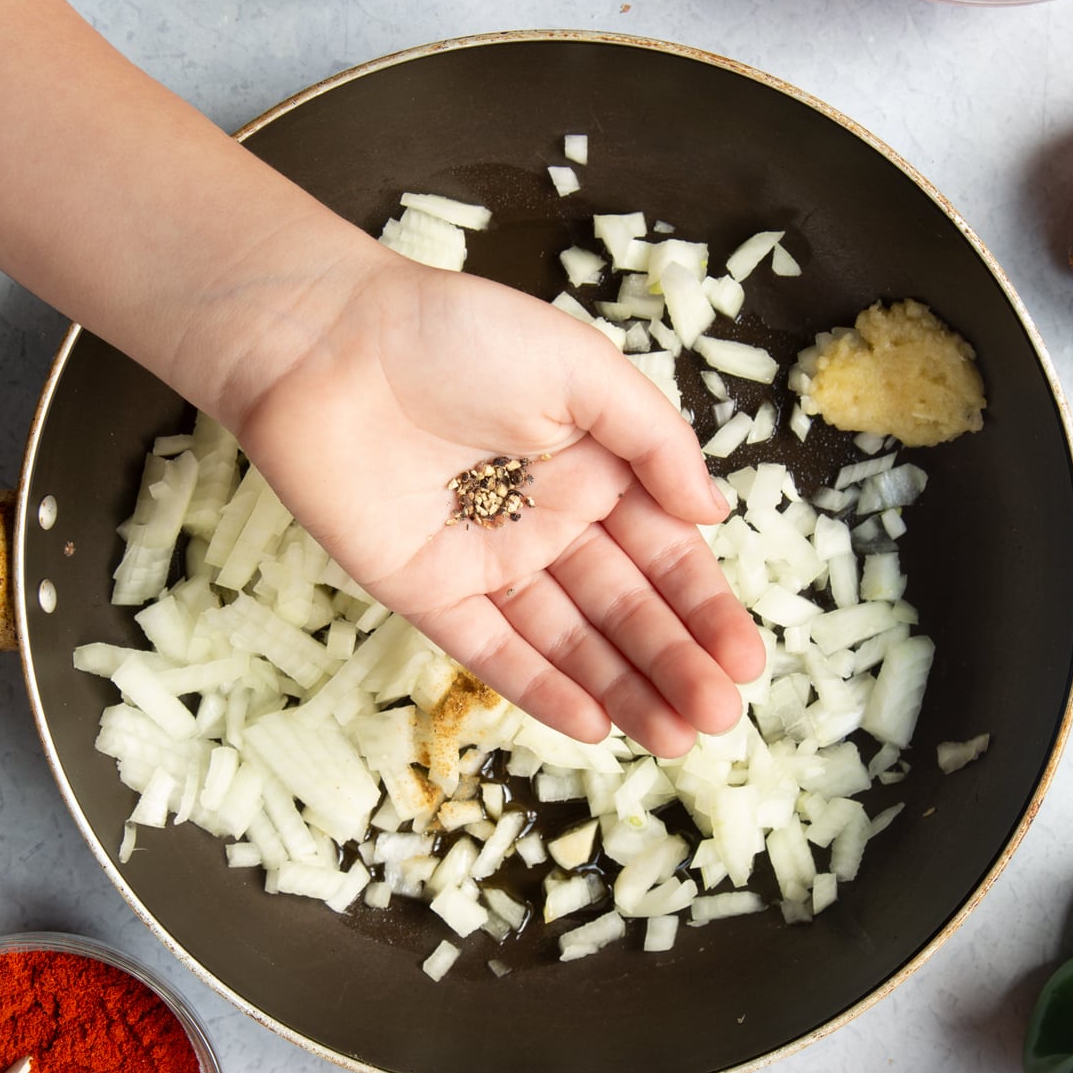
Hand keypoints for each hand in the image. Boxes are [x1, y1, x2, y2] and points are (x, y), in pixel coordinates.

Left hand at [231, 237, 764, 756]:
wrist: (326, 344)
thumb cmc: (455, 333)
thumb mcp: (580, 366)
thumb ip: (654, 439)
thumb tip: (714, 513)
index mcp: (593, 466)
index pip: (664, 553)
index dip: (705, 608)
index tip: (746, 662)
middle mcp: (546, 520)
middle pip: (623, 607)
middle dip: (675, 662)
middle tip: (720, 719)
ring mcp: (486, 561)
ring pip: (567, 639)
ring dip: (623, 689)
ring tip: (677, 740)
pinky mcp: (426, 590)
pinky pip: (490, 649)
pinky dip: (539, 688)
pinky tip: (594, 726)